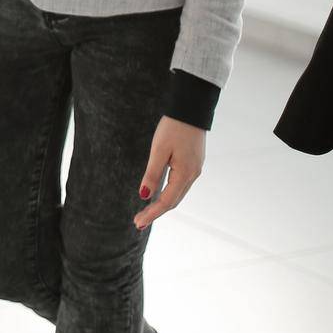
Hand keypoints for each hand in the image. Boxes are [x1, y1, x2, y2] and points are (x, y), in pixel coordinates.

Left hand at [134, 116, 205, 230]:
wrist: (191, 109)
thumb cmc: (174, 127)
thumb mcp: (159, 150)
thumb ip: (152, 174)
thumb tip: (144, 196)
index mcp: (185, 174)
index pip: (166, 201)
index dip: (151, 213)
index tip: (137, 223)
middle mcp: (192, 175)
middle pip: (173, 201)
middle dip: (155, 212)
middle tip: (138, 222)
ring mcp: (195, 169)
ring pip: (178, 194)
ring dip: (162, 204)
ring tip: (146, 212)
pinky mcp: (193, 163)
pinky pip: (180, 185)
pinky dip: (169, 193)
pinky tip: (159, 194)